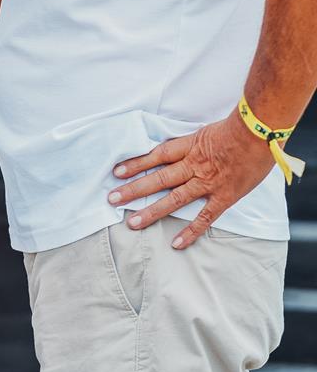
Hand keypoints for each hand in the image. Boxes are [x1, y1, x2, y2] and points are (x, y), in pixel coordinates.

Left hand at [107, 110, 274, 248]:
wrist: (260, 133)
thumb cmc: (239, 127)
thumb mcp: (208, 130)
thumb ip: (193, 143)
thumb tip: (180, 148)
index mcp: (189, 146)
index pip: (156, 155)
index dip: (136, 163)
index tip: (117, 171)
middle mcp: (193, 165)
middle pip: (158, 178)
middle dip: (134, 189)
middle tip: (112, 198)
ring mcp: (207, 183)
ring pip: (174, 199)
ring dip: (152, 211)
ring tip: (132, 222)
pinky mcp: (223, 197)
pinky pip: (204, 218)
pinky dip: (190, 231)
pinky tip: (176, 244)